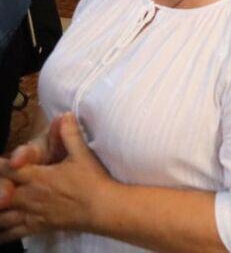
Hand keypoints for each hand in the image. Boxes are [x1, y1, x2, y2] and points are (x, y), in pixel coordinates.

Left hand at [0, 114, 112, 240]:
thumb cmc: (92, 181)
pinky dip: (4, 234)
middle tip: (0, 190)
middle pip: (0, 195)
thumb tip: (64, 115)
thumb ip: (70, 134)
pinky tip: (1, 234)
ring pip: (2, 216)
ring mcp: (32, 213)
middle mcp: (29, 196)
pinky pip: (14, 233)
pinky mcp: (38, 227)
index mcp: (37, 176)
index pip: (8, 170)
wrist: (102, 208)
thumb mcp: (82, 154)